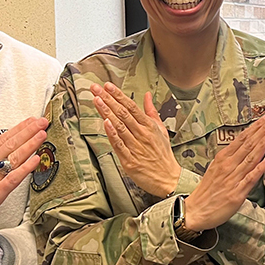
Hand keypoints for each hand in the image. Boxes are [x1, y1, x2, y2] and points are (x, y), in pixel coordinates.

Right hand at [0, 116, 48, 231]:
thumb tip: (5, 156)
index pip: (3, 139)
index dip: (19, 128)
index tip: (30, 121)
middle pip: (11, 143)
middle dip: (28, 131)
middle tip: (42, 121)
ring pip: (14, 156)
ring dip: (30, 143)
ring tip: (42, 134)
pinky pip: (13, 178)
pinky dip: (25, 168)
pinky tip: (35, 160)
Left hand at [94, 82, 180, 197]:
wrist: (168, 178)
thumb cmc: (163, 154)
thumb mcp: (161, 130)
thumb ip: (152, 111)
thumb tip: (147, 95)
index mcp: (149, 126)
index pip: (131, 106)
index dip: (118, 95)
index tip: (108, 86)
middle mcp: (142, 134)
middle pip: (122, 113)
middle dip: (108, 99)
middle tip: (96, 89)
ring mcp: (135, 147)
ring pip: (119, 126)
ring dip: (106, 112)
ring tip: (96, 100)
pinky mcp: (129, 160)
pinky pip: (119, 144)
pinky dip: (112, 133)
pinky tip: (105, 123)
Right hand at [185, 113, 264, 231]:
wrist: (195, 211)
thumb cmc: (207, 191)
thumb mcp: (216, 168)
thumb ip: (231, 158)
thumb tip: (246, 148)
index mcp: (223, 158)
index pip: (242, 138)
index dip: (256, 126)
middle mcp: (228, 165)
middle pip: (248, 144)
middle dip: (263, 129)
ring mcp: (233, 178)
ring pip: (251, 157)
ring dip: (263, 143)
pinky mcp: (237, 193)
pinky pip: (251, 177)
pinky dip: (260, 167)